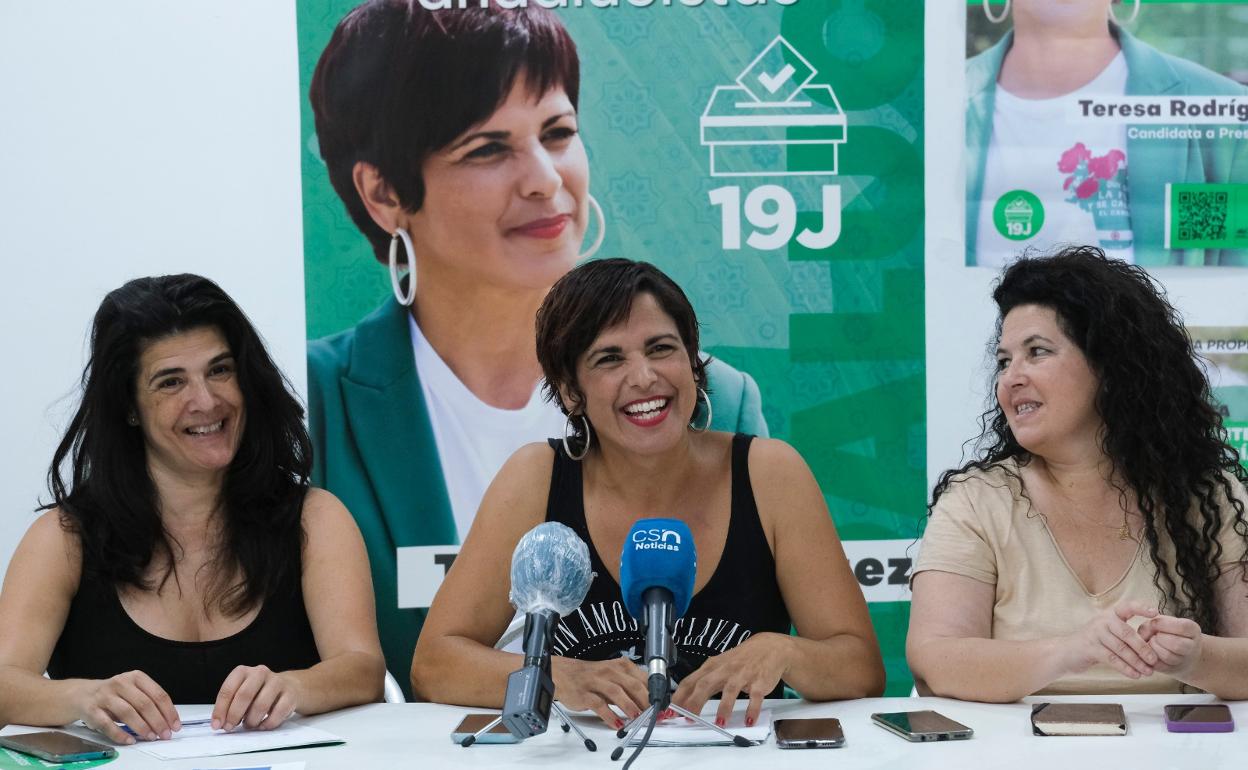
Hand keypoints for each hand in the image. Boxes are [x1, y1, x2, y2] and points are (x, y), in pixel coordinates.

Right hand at [73, 670, 178, 743]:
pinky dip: (120, 734)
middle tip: (164, 734)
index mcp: (136, 677)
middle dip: (158, 721)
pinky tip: (130, 740)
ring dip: (142, 727)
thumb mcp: (133, 691)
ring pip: (127, 713)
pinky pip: (107, 724)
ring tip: (151, 737)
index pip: (158, 694)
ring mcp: (105, 696)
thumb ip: (149, 702)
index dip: (169, 711)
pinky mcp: (92, 709)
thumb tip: (168, 721)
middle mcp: (121, 683)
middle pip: (144, 704)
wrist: (82, 695)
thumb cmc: (114, 695)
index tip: (175, 725)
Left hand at [212, 665, 301, 730]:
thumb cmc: (259, 693)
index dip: (221, 709)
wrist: (290, 687)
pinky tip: (263, 725)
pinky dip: (268, 723)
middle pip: (244, 695)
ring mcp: (277, 682)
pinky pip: (278, 712)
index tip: (217, 725)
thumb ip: (230, 705)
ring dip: (251, 721)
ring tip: (249, 725)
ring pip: (261, 705)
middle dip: (234, 715)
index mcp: (243, 671)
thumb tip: (219, 723)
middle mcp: (260, 672)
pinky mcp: (291, 694)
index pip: (228, 689)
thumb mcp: (242, 693)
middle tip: (230, 727)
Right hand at [550, 655, 647, 727]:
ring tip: (637, 719)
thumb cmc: (591, 677)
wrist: (562, 674)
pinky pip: (599, 704)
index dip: (654, 693)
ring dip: (629, 706)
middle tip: (653, 715)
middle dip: (645, 701)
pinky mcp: (584, 694)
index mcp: (620, 666)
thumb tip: (650, 703)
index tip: (661, 707)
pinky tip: (617, 724)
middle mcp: (609, 671)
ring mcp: (596, 681)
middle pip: (633, 685)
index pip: (643, 678)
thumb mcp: (613, 677)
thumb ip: (629, 688)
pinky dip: (609, 715)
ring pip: (617, 692)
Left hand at [670, 632, 790, 728]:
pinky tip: (749, 721)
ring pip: (730, 690)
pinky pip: (755, 697)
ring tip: (720, 723)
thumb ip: (704, 682)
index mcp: (712, 666)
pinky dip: (752, 709)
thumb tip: (684, 701)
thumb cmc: (740, 660)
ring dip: (724, 707)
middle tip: (688, 719)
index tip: (670, 712)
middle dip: (695, 702)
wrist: (770, 648)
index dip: (680, 696)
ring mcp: (742, 675)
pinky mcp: (759, 682)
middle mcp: (725, 670)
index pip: (691, 681)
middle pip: (706, 685)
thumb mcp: (719, 666)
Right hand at [1063, 600, 1158, 679]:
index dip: (1141, 608)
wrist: (1067, 653)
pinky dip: (1125, 668)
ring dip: (1137, 662)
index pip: (1127, 606)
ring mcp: (1094, 633)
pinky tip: (1135, 675)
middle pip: (1127, 633)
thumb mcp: (1109, 633)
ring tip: (1148, 672)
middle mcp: (1102, 621)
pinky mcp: (1090, 647)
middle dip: (1143, 648)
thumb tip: (1153, 648)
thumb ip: (1126, 635)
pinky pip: (1112, 659)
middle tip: (1155, 660)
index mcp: (1110, 614)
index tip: (1155, 612)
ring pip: (1121, 648)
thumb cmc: (1094, 644)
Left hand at [1138, 614, 1202, 678]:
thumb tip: (1141, 635)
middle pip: (1177, 645)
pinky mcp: (1171, 670)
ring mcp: (1183, 661)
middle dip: (1159, 639)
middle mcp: (1192, 647)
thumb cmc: (1168, 632)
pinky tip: (1148, 651)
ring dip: (1153, 648)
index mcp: (1193, 630)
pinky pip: (1159, 666)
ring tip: (1151, 643)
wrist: (1180, 652)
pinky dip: (1149, 658)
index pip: (1182, 627)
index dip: (1163, 624)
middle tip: (1153, 636)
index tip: (1153, 623)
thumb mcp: (1164, 622)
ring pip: (1167, 657)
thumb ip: (1152, 624)